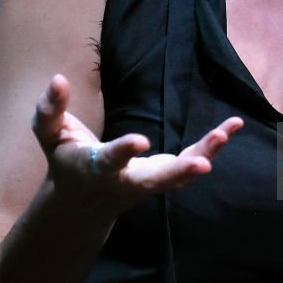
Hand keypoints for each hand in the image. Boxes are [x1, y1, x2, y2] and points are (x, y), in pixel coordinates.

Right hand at [31, 73, 242, 211]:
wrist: (83, 203)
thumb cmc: (65, 160)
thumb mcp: (49, 135)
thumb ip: (50, 109)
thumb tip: (58, 79)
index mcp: (96, 168)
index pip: (111, 160)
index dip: (124, 150)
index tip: (140, 141)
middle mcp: (126, 180)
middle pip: (155, 180)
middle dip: (178, 172)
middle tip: (203, 166)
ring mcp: (150, 182)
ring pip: (180, 174)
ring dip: (205, 155)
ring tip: (226, 132)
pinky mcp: (165, 176)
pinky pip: (191, 163)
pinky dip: (212, 148)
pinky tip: (233, 126)